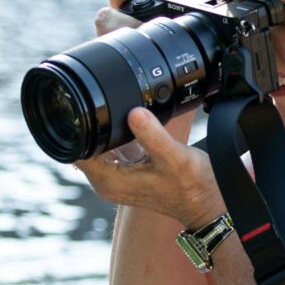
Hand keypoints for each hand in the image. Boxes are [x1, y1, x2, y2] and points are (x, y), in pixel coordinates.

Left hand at [77, 0, 221, 225]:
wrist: (213, 209)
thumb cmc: (196, 189)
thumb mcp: (177, 160)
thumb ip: (154, 137)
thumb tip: (134, 111)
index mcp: (108, 179)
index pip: (73, 143)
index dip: (70, 115)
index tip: (76, 86)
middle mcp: (106, 178)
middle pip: (80, 136)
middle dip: (84, 107)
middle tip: (92, 76)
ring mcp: (116, 174)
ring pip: (94, 136)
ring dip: (97, 114)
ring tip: (104, 84)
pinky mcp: (128, 168)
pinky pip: (110, 140)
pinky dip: (113, 122)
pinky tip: (123, 103)